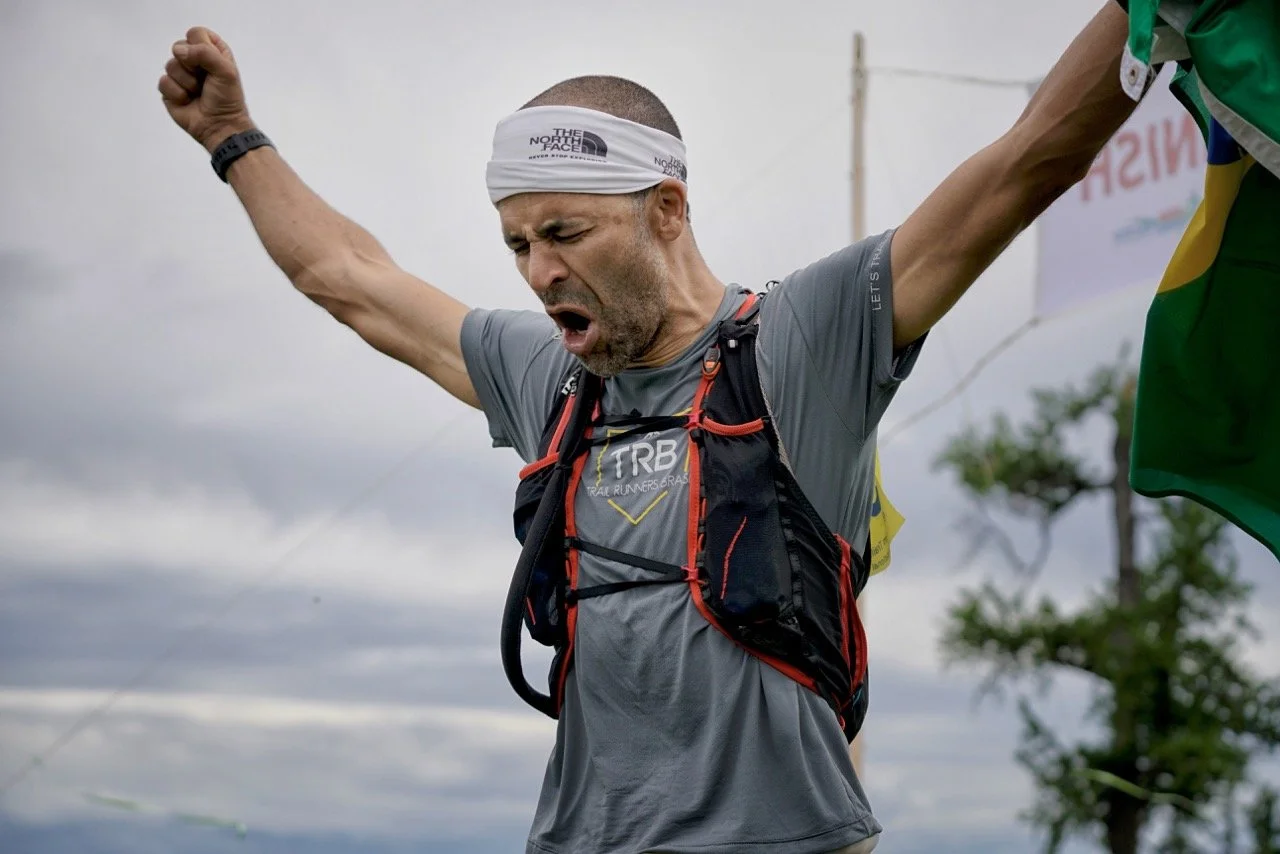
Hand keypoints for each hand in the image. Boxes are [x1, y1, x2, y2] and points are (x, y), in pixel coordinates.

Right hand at [159, 27, 254, 153]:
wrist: (220, 126)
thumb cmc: (227, 99)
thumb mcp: (226, 71)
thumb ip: (206, 53)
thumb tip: (179, 51)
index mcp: (211, 51)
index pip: (196, 33)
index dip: (200, 47)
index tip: (210, 64)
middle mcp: (194, 60)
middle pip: (178, 47)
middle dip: (192, 66)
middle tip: (205, 81)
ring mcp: (180, 74)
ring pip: (170, 65)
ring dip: (187, 83)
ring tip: (198, 93)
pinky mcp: (169, 90)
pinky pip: (163, 82)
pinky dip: (177, 94)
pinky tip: (188, 101)